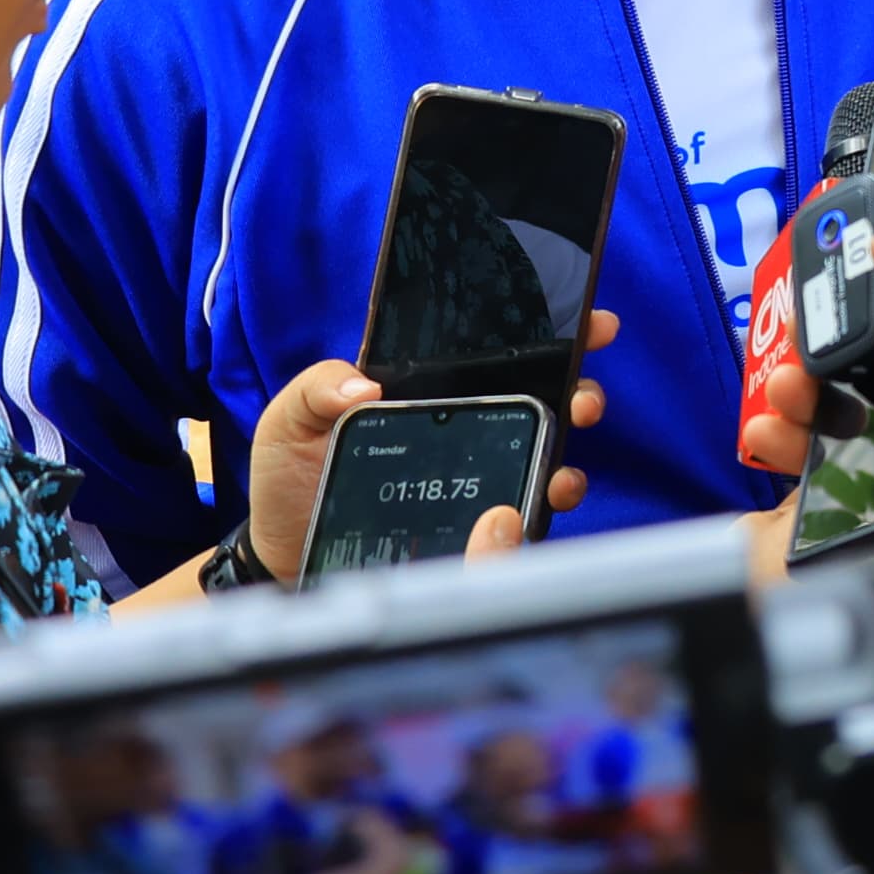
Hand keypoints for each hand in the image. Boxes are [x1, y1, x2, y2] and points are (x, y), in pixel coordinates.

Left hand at [243, 311, 616, 579]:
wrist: (284, 554)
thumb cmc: (291, 479)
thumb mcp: (291, 420)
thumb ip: (318, 387)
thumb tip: (367, 384)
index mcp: (428, 388)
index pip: (494, 349)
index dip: (549, 327)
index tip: (588, 319)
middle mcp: (464, 424)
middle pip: (538, 394)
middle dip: (579, 384)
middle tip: (581, 395)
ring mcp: (476, 471)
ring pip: (544, 446)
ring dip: (570, 439)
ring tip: (570, 438)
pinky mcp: (477, 518)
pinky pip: (526, 503)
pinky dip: (551, 493)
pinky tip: (551, 488)